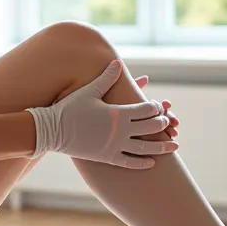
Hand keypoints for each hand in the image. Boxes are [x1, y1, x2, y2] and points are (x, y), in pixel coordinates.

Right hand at [27, 60, 180, 168]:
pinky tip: (152, 162)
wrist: (52, 131)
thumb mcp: (89, 90)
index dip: (156, 107)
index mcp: (118, 113)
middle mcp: (120, 131)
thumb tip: (118, 62)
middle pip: (150, 128)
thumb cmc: (70, 108)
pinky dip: (142, 163)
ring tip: (174, 145)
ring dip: (161, 146)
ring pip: (145, 148)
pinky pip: (129, 162)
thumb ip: (107, 78)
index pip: (146, 110)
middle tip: (168, 122)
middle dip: (161, 124)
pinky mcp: (107, 158)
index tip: (159, 105)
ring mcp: (115, 146)